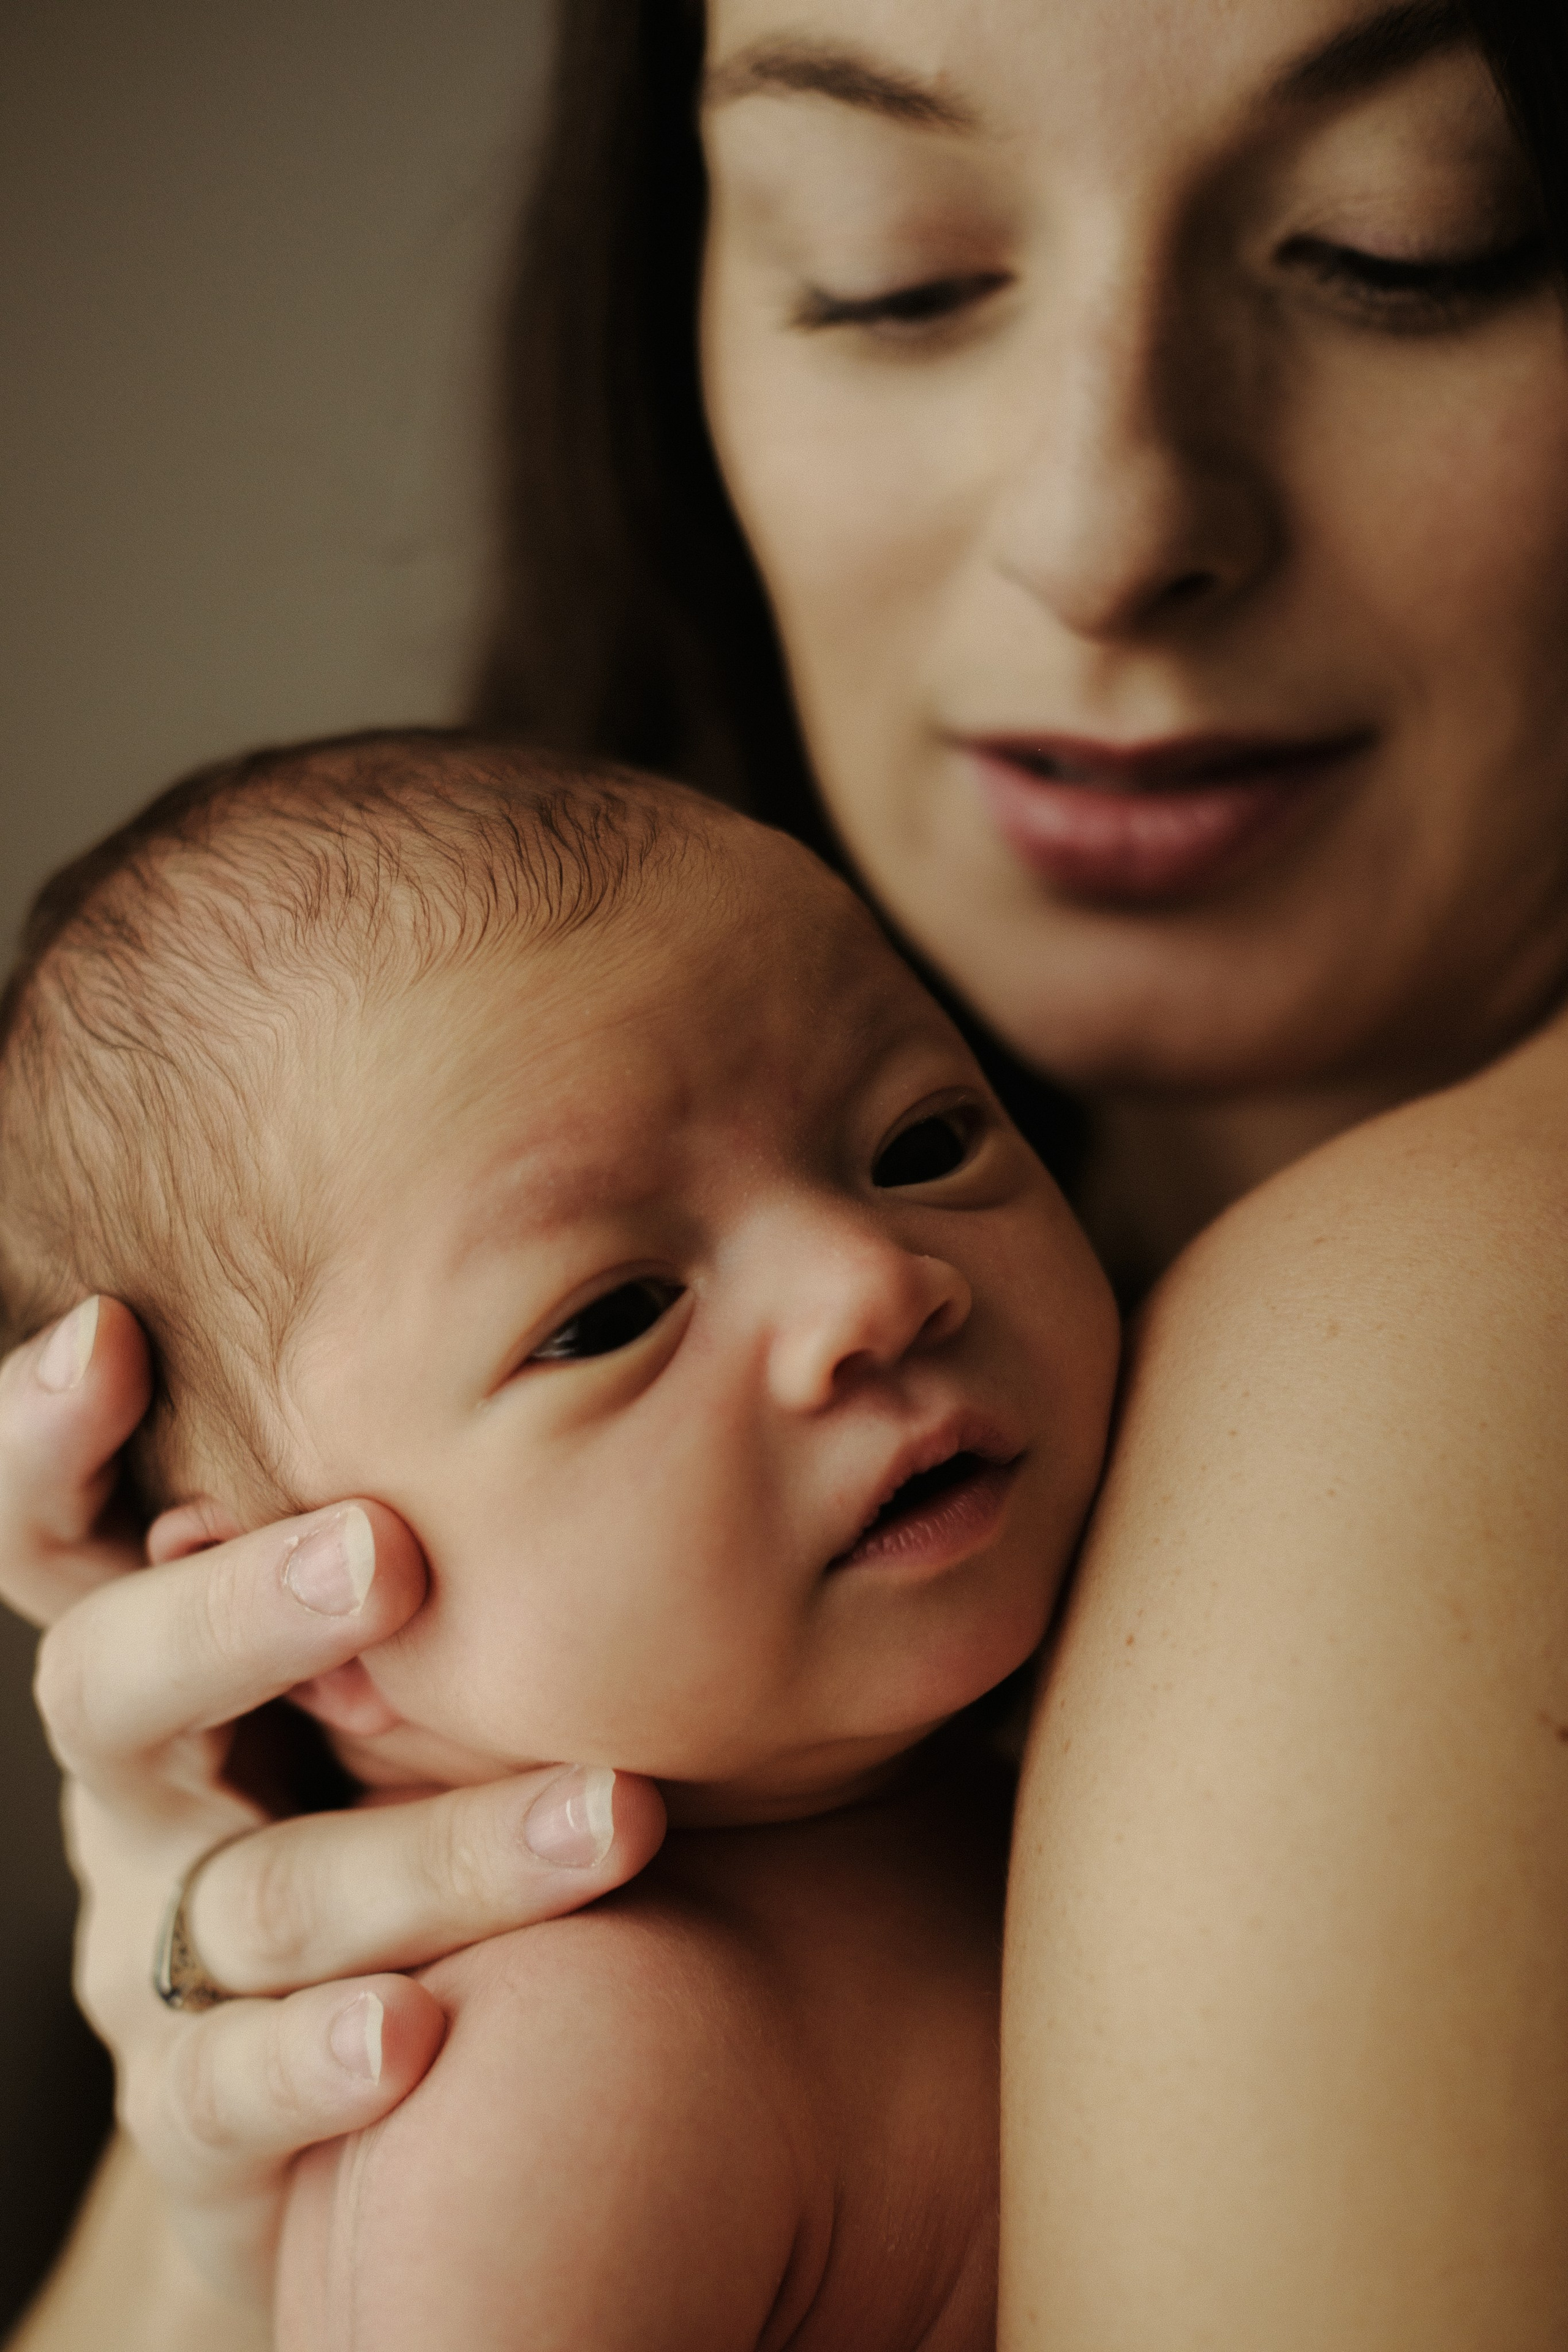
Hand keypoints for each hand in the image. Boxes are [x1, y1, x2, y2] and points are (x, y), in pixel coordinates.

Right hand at [0, 1297, 666, 2304]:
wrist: (390, 2107)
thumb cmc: (424, 1811)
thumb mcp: (413, 1680)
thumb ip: (436, 1566)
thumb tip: (581, 1354)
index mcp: (173, 1669)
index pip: (72, 1540)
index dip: (49, 1445)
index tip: (109, 1333)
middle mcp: (142, 1799)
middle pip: (116, 1687)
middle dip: (237, 1614)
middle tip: (385, 1553)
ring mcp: (156, 1965)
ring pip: (257, 1894)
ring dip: (433, 1851)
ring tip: (612, 1821)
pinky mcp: (195, 2124)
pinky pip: (229, 2092)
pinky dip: (317, 2057)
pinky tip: (413, 2034)